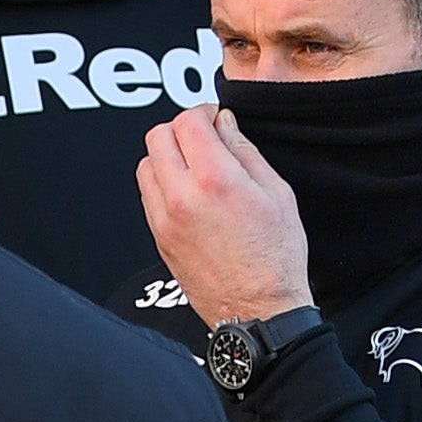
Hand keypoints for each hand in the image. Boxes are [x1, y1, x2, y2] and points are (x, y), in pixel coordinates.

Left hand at [138, 107, 313, 324]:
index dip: (203, 112)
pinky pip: (147, 195)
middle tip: (205, 138)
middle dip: (181, 129)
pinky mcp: (157, 237)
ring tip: (196, 165)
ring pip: (145, 165)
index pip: (186, 122)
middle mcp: (180, 197)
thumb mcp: (276, 192)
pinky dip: (162, 182)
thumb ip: (245, 151)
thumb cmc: (275, 256)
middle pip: (157, 137)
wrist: (256, 309)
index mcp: (214, 180)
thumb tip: (224, 124)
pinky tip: (189, 190)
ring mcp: (163, 220)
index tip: (216, 119)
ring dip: (167, 155)